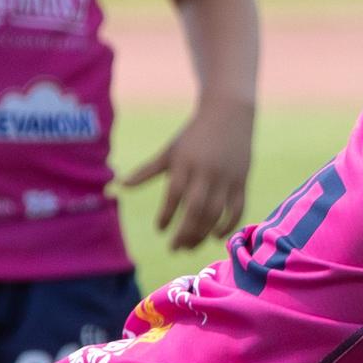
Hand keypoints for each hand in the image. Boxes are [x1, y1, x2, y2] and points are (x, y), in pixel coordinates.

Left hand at [125, 100, 253, 250]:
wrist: (230, 114)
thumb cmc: (194, 134)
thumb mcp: (171, 150)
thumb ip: (148, 170)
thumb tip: (120, 184)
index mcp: (186, 164)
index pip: (174, 195)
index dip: (166, 215)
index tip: (160, 229)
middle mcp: (207, 172)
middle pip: (196, 210)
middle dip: (185, 233)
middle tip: (174, 248)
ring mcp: (227, 178)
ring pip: (216, 213)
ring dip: (203, 234)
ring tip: (190, 246)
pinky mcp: (242, 181)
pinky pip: (236, 209)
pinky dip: (228, 225)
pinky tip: (215, 237)